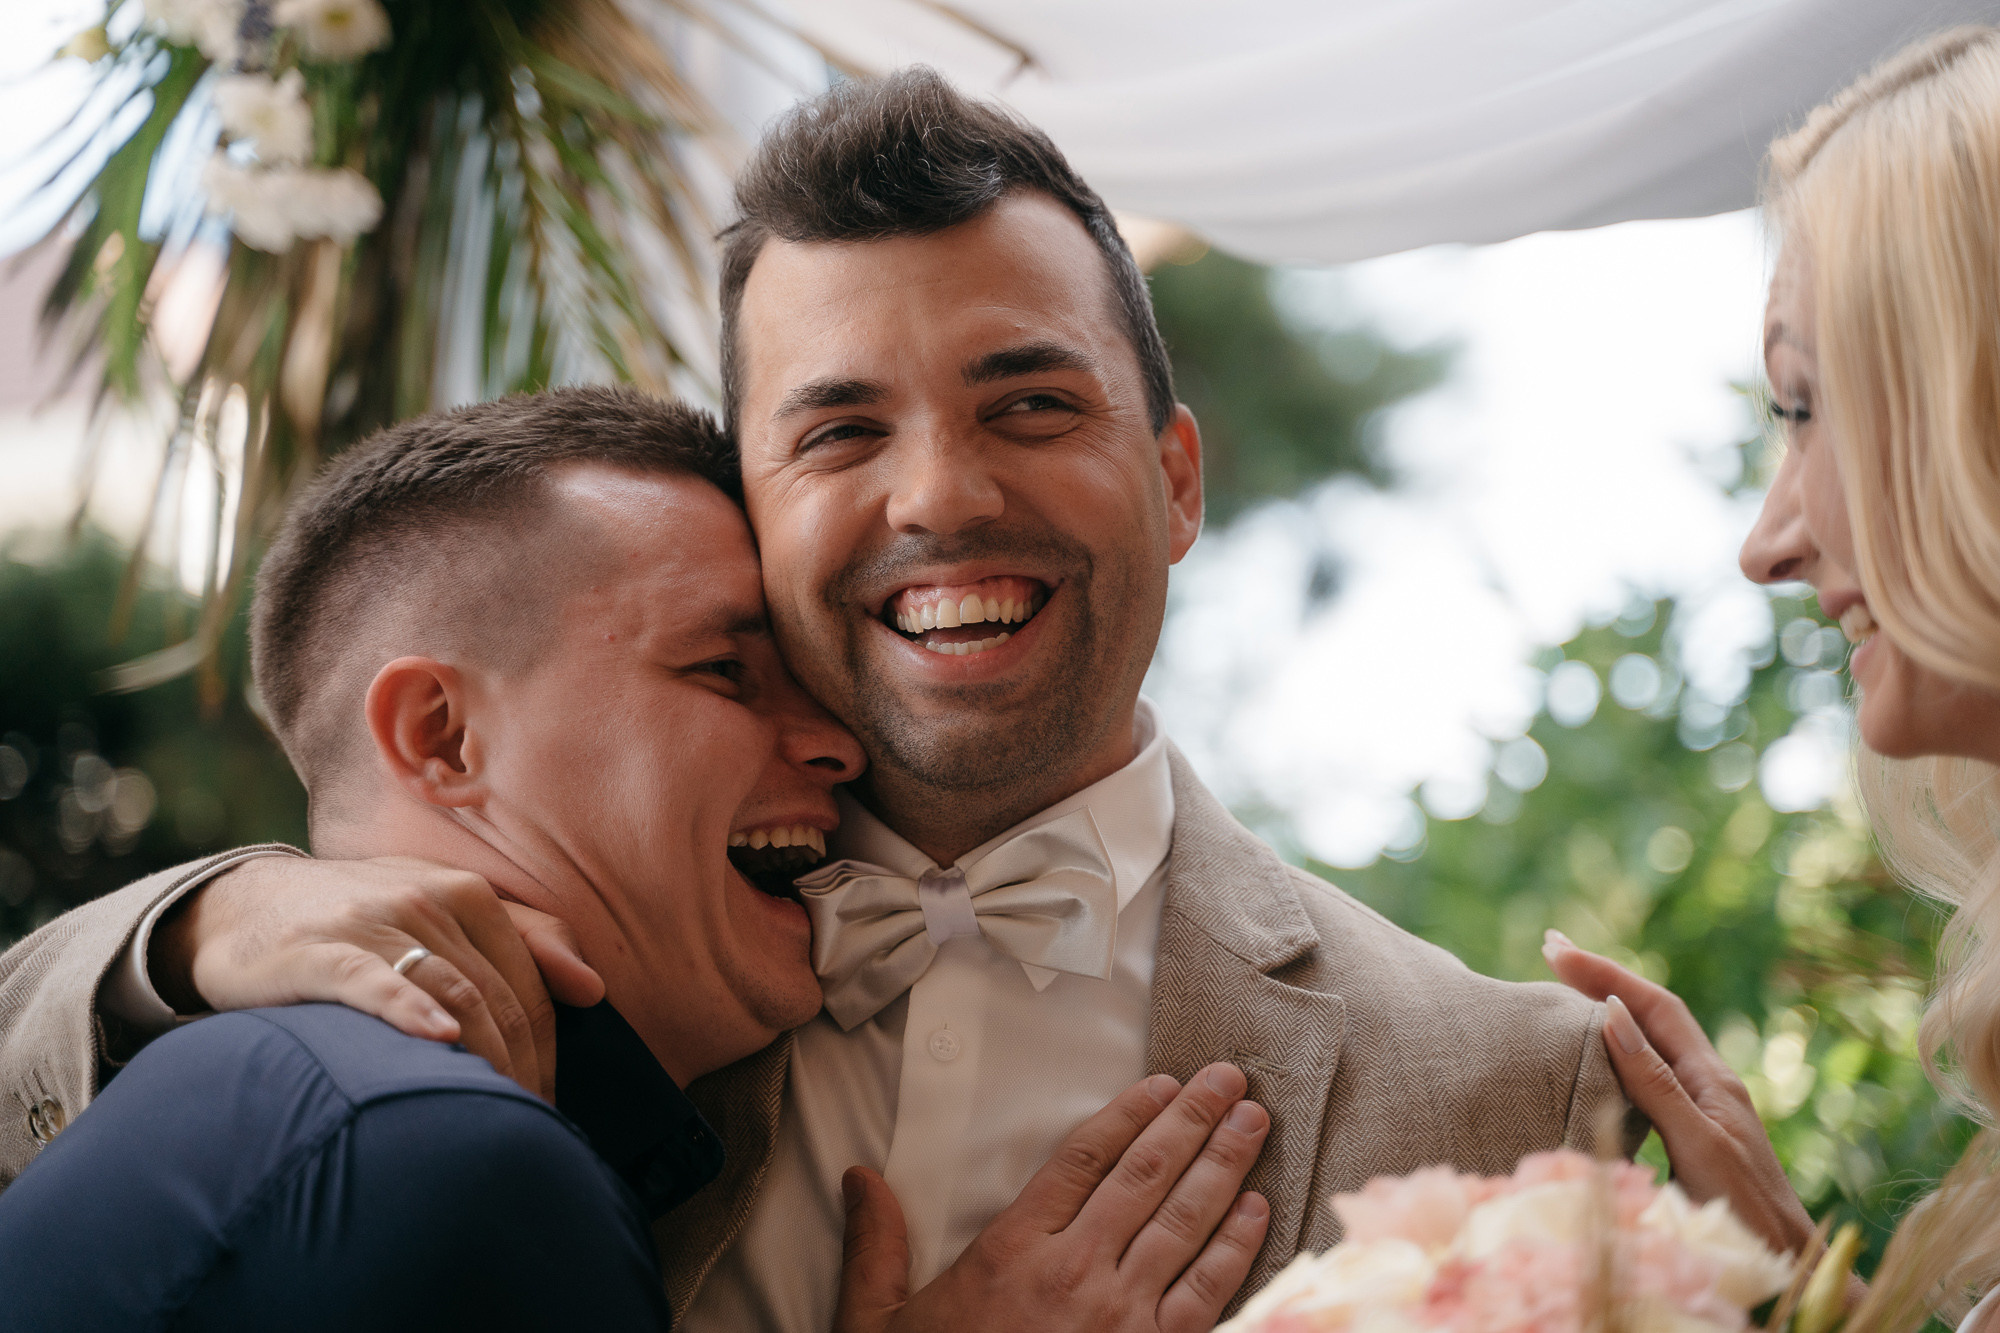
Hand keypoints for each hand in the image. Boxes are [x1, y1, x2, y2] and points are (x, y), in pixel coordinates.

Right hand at [153, 856, 603, 1100]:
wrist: (242, 906)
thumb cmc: (361, 918)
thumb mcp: (442, 909)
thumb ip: (524, 940)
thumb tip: (594, 990)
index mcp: (467, 892)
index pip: (527, 984)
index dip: (547, 1051)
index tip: (547, 1106)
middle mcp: (427, 900)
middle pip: (497, 999)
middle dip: (521, 1070)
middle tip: (526, 1130)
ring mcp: (372, 923)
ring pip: (453, 994)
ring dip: (484, 1062)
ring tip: (496, 1117)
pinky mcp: (318, 952)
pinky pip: (374, 982)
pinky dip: (411, 1010)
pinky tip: (441, 1040)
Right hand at [834, 1063, 1270, 1332]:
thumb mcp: (877, 1319)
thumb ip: (876, 1245)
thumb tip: (859, 1178)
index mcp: (1011, 1253)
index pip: (1082, 1160)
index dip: (1127, 1114)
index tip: (1162, 1082)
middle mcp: (1073, 1274)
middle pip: (1145, 1177)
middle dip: (1193, 1120)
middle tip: (1230, 1079)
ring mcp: (1120, 1318)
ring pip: (1183, 1223)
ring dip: (1224, 1166)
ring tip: (1253, 1122)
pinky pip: (1205, 1293)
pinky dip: (1236, 1248)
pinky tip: (1257, 1210)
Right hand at [1541, 929, 1814, 1256]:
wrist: (1786, 1264)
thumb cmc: (1743, 1213)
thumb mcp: (1695, 1142)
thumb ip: (1654, 1081)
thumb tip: (1614, 1012)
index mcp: (1711, 1077)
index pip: (1653, 1006)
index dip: (1605, 973)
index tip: (1554, 950)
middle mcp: (1708, 1083)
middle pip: (1653, 1014)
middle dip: (1602, 978)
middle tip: (1551, 951)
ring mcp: (1703, 1109)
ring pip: (1650, 1043)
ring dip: (1609, 1011)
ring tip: (1566, 992)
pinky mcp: (1693, 1136)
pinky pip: (1648, 1077)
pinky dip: (1614, 1053)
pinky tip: (1595, 1060)